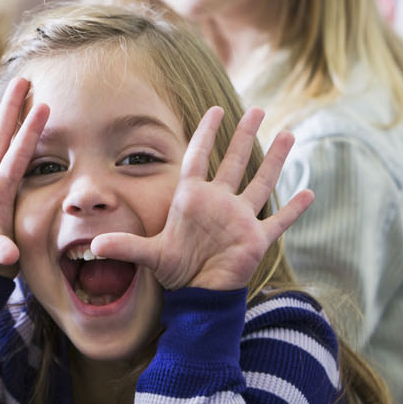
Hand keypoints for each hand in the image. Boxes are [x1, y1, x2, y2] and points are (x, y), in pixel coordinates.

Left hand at [91, 107, 312, 290]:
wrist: (196, 294)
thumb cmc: (173, 270)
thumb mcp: (149, 255)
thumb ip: (124, 246)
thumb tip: (92, 247)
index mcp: (192, 199)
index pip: (198, 158)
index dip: (206, 135)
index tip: (215, 110)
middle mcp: (218, 203)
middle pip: (234, 162)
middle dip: (244, 136)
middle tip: (256, 109)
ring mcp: (240, 219)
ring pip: (261, 182)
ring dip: (275, 160)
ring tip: (287, 134)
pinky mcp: (255, 239)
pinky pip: (278, 221)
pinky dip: (293, 210)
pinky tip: (309, 192)